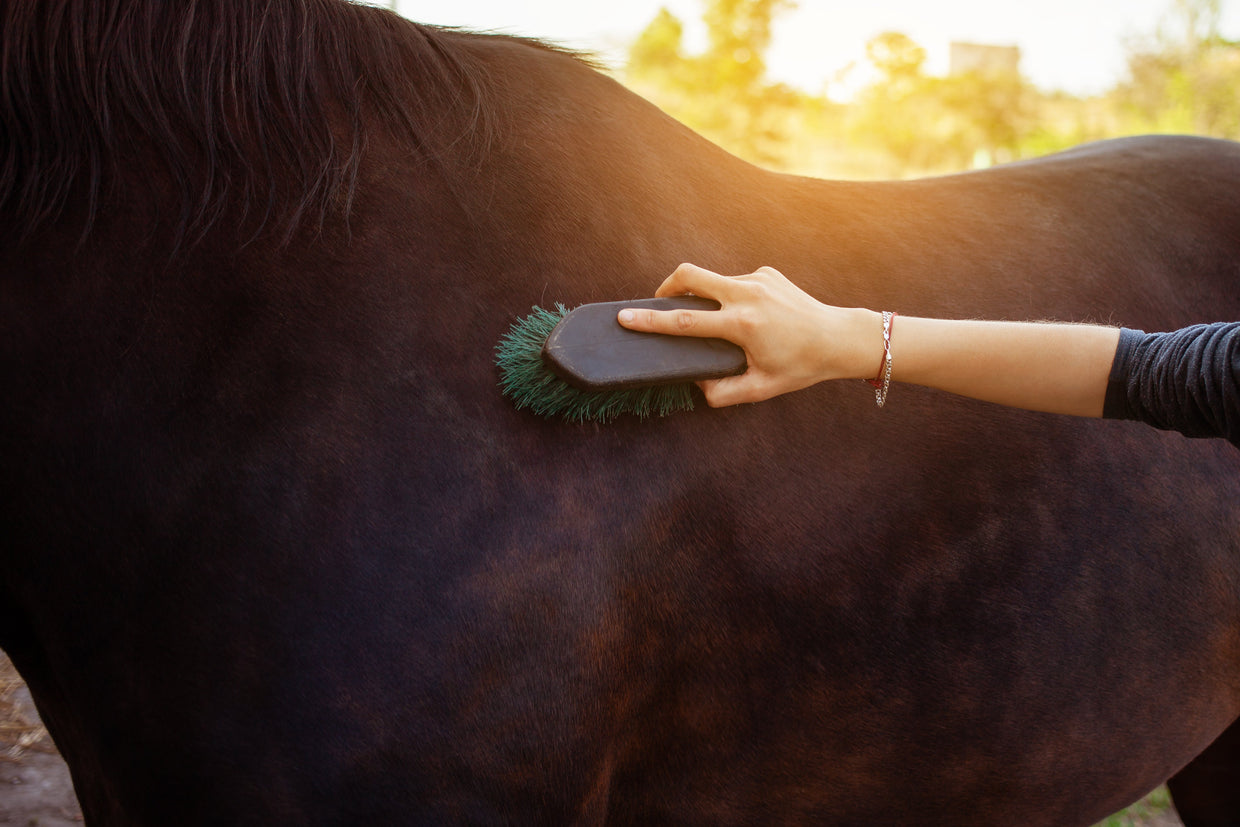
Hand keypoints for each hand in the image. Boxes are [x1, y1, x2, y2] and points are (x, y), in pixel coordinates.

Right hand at [618, 263, 880, 405]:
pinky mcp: (767, 273)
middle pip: (690, 275)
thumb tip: (697, 385)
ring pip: (713, 279)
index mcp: (742, 325)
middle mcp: (747, 295)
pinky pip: (735, 281)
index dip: (651, 320)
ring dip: (704, 296)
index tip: (626, 316)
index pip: (685, 321)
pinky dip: (729, 296)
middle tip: (660, 301)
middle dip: (667, 285)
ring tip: (714, 320)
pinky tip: (747, 316)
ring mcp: (758, 279)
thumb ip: (723, 393)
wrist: (839, 338)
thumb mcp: (761, 388)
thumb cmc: (800, 367)